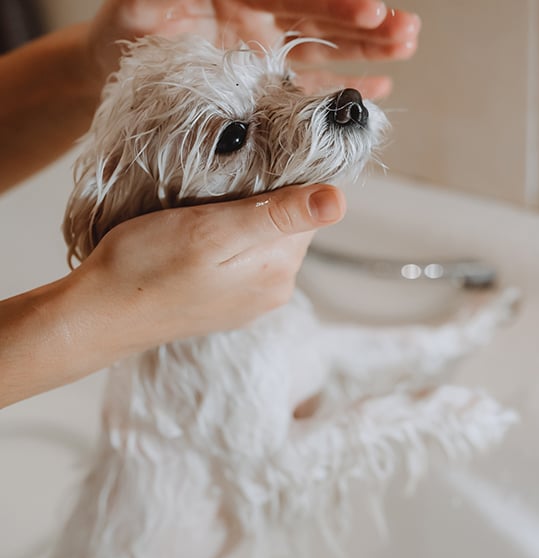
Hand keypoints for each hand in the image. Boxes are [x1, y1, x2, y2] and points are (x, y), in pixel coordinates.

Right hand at [69, 184, 344, 347]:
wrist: (100, 314)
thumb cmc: (147, 266)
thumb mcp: (213, 230)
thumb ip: (278, 216)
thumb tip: (339, 201)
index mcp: (279, 269)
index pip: (308, 207)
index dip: (284, 177)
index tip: (251, 161)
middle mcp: (276, 288)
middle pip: (288, 223)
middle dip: (264, 197)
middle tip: (219, 183)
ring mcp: (253, 299)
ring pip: (265, 238)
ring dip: (245, 217)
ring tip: (205, 208)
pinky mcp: (230, 302)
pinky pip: (244, 258)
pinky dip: (229, 239)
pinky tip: (200, 235)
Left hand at [85, 0, 420, 97]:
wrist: (113, 69)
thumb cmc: (125, 32)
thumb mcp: (140, 6)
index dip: (335, 2)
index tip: (371, 5)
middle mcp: (262, 18)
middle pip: (324, 18)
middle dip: (366, 24)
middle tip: (406, 28)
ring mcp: (269, 50)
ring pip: (328, 47)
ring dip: (368, 48)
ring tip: (407, 45)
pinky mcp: (268, 81)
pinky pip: (312, 83)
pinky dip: (344, 85)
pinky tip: (379, 87)